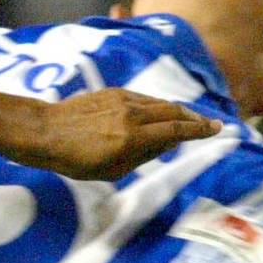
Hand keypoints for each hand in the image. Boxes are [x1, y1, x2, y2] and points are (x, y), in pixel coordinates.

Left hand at [18, 89, 219, 179]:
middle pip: (173, 111)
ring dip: (176, 111)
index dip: (199, 129)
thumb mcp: (113, 170)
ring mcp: (122, 100)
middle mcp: (132, 115)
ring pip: (159, 103)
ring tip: (186, 120)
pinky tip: (156, 114)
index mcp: (133, 137)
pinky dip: (155, 106)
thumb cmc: (75, 160)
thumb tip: (166, 143)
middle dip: (193, 118)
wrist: (45, 132)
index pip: (176, 130)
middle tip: (206, 125)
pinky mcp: (112, 92)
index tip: (217, 128)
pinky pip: (143, 99)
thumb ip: (144, 155)